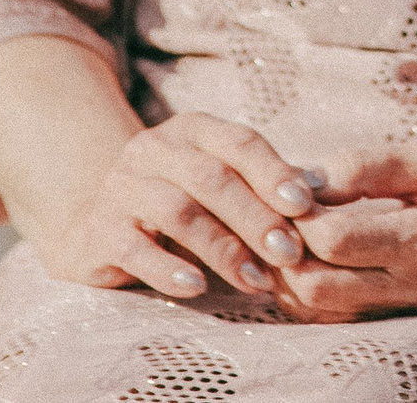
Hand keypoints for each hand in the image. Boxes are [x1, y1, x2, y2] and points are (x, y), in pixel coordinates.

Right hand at [29, 112, 317, 300]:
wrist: (96, 227)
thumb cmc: (180, 206)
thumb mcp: (221, 188)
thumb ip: (263, 189)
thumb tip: (320, 195)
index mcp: (193, 130)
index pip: (240, 143)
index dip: (274, 173)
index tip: (305, 207)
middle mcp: (154, 150)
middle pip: (213, 178)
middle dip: (256, 218)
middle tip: (290, 253)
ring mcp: (121, 187)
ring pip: (179, 211)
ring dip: (224, 248)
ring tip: (256, 280)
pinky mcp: (99, 230)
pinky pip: (135, 248)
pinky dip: (169, 269)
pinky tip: (197, 287)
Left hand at [274, 142, 416, 320]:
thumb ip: (367, 166)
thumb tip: (305, 182)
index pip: (337, 240)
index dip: (300, 215)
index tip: (291, 189)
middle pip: (318, 286)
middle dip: (285, 252)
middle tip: (279, 217)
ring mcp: (412, 308)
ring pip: (321, 310)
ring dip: (290, 277)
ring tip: (287, 236)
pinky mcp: (406, 317)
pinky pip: (339, 318)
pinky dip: (310, 294)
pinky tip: (307, 260)